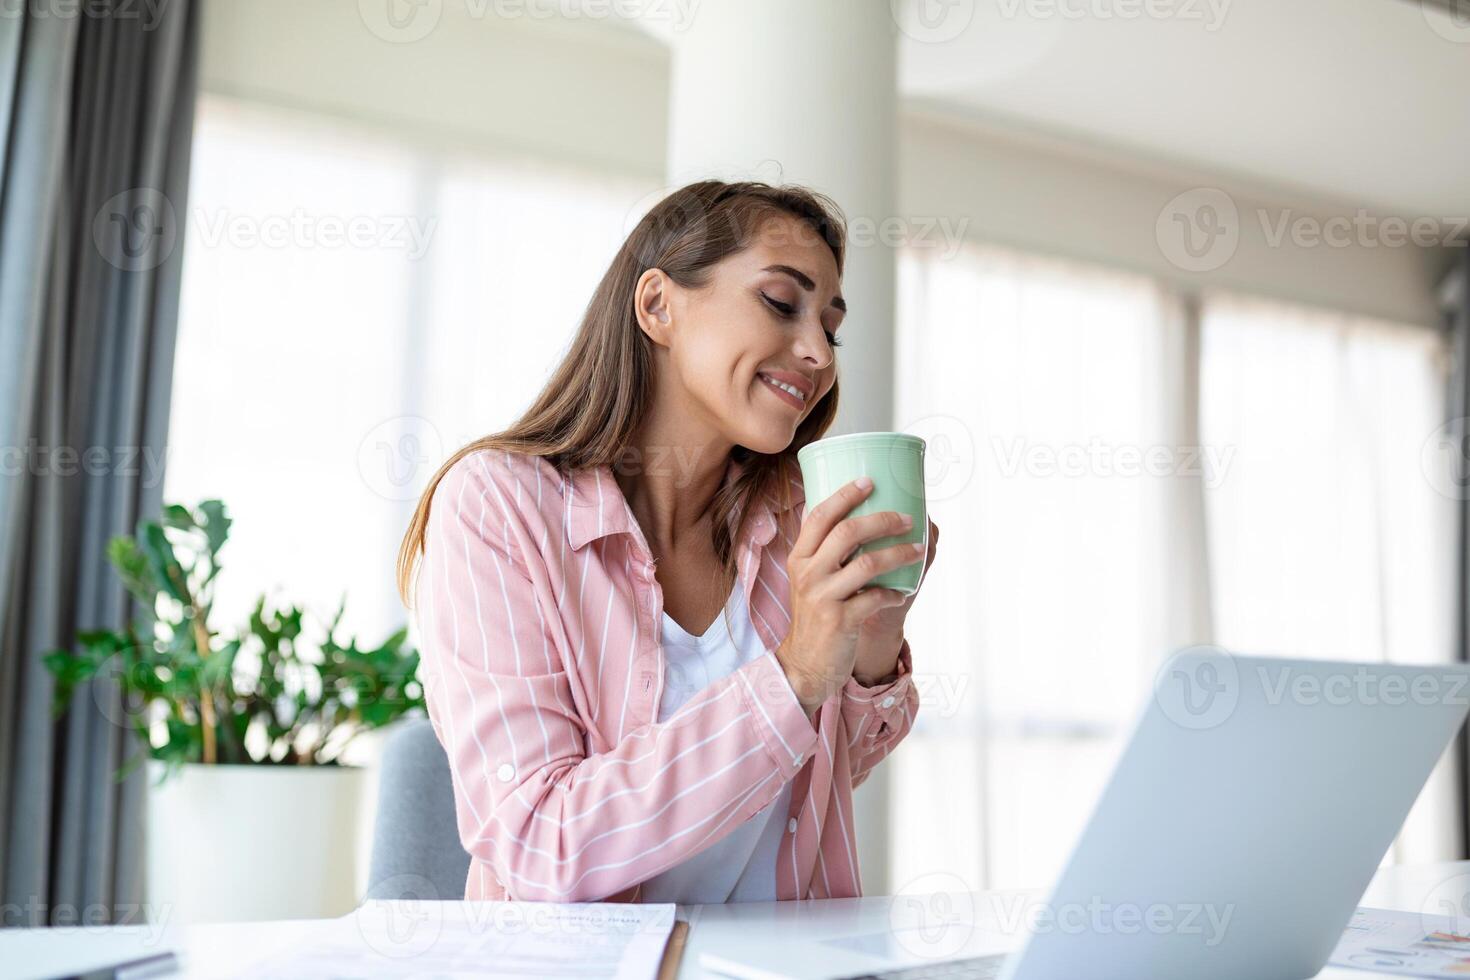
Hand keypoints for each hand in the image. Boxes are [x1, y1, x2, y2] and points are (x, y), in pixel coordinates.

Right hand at [774, 478, 926, 716]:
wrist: (804, 664)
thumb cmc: (814, 616)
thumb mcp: (808, 579)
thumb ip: (824, 552)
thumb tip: (857, 516)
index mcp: (799, 557)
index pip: (819, 516)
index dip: (845, 495)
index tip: (869, 481)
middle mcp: (807, 573)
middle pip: (847, 532)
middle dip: (883, 520)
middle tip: (907, 518)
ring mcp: (822, 597)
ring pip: (867, 563)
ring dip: (899, 554)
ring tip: (917, 550)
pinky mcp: (840, 620)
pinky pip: (875, 598)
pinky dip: (893, 592)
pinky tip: (901, 592)